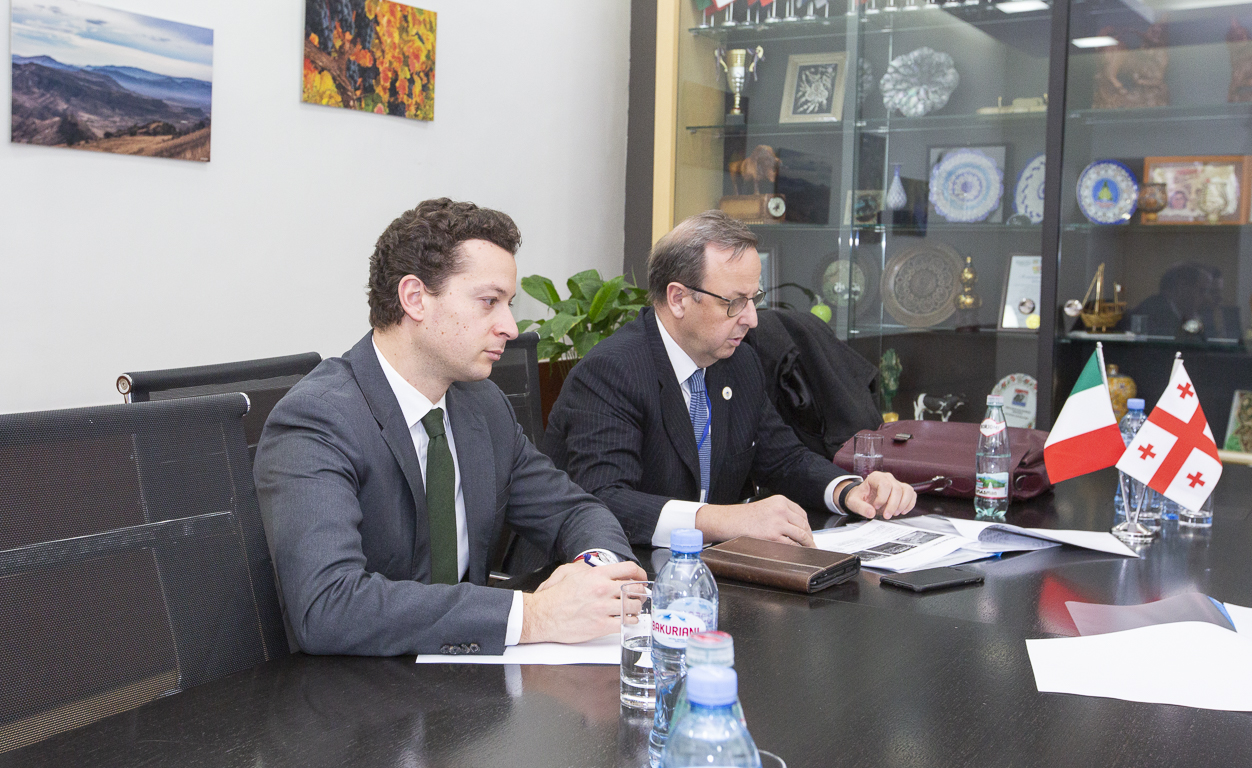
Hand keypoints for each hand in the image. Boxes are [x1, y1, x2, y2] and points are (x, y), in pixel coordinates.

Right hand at [519, 560, 646, 643]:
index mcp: (597, 575)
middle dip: (640, 593)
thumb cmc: (556, 595)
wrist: (543, 615)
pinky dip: (630, 623)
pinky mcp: (600, 626)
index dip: (640, 574)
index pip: (630, 569)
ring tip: (632, 610)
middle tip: (639, 597)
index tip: (641, 579)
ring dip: (636, 609)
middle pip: (636, 588)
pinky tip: (626, 621)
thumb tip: (606, 571)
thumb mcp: (571, 572)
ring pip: (633, 607)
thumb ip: (591, 570)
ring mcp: (602, 608)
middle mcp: (602, 590)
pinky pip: (625, 624)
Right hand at [695, 495, 814, 546]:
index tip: (809, 533)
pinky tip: (798, 553)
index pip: (802, 514)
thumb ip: (781, 513)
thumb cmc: (744, 517)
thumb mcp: (766, 507)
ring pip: (802, 535)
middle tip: (811, 544)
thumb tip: (798, 528)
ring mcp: (778, 522)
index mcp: (780, 501)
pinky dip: (797, 550)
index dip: (807, 526)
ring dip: (807, 544)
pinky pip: (792, 544)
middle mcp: (781, 509)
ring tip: (809, 550)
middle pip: (804, 524)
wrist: (729, 521)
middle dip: (809, 536)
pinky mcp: (773, 536)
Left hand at [839, 472, 916, 519]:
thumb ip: (861, 507)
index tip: (876, 507)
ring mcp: (896, 483)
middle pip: (897, 489)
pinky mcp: (903, 490)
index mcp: (875, 477)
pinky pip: (912, 494)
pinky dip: (910, 504)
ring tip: (894, 514)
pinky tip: (902, 511)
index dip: (882, 498)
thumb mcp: (854, 503)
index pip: (885, 485)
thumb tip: (871, 512)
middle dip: (893, 505)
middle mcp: (888, 478)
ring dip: (903, 504)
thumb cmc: (859, 497)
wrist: (863, 498)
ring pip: (907, 491)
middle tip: (887, 516)